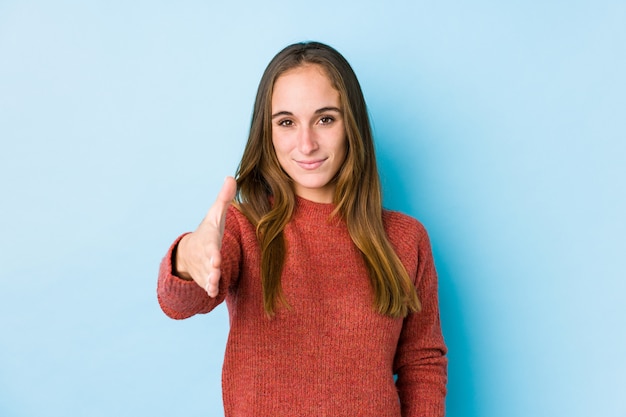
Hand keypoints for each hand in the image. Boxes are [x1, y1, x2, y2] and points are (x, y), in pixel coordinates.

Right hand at [175, 177, 236, 296]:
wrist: (188, 252)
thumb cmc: (208, 231)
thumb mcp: (216, 215)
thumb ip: (224, 198)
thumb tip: (231, 176)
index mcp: (208, 241)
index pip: (211, 246)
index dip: (213, 251)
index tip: (216, 256)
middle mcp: (205, 256)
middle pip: (209, 262)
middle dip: (212, 266)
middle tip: (216, 269)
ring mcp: (204, 268)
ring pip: (208, 276)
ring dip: (211, 280)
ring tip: (214, 286)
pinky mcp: (206, 279)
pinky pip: (208, 285)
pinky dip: (210, 289)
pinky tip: (214, 293)